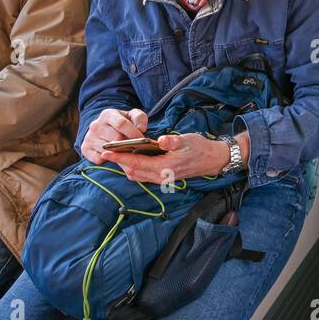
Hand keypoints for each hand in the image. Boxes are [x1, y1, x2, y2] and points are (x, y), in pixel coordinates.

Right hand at [80, 108, 146, 163]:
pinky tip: (115, 156)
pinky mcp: (85, 149)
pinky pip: (99, 159)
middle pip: (115, 138)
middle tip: (137, 148)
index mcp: (107, 114)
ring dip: (119, 153)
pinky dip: (108, 160)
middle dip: (128, 144)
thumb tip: (141, 129)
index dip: (133, 133)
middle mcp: (95, 125)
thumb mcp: (133, 116)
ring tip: (128, 152)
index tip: (142, 140)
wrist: (106, 129)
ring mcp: (89, 137)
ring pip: (107, 150)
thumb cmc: (124, 122)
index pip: (121, 124)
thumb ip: (140, 118)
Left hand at [100, 132, 231, 184]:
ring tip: (118, 153)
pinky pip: (143, 176)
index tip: (106, 152)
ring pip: (136, 176)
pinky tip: (133, 158)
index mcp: (165, 167)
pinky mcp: (163, 178)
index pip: (136, 164)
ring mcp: (161, 179)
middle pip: (132, 172)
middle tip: (108, 150)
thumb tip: (162, 140)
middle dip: (119, 163)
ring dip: (126, 166)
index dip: (120, 158)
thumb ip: (173, 141)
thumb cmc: (200, 148)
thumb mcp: (188, 140)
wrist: (212, 160)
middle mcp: (161, 176)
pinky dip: (134, 168)